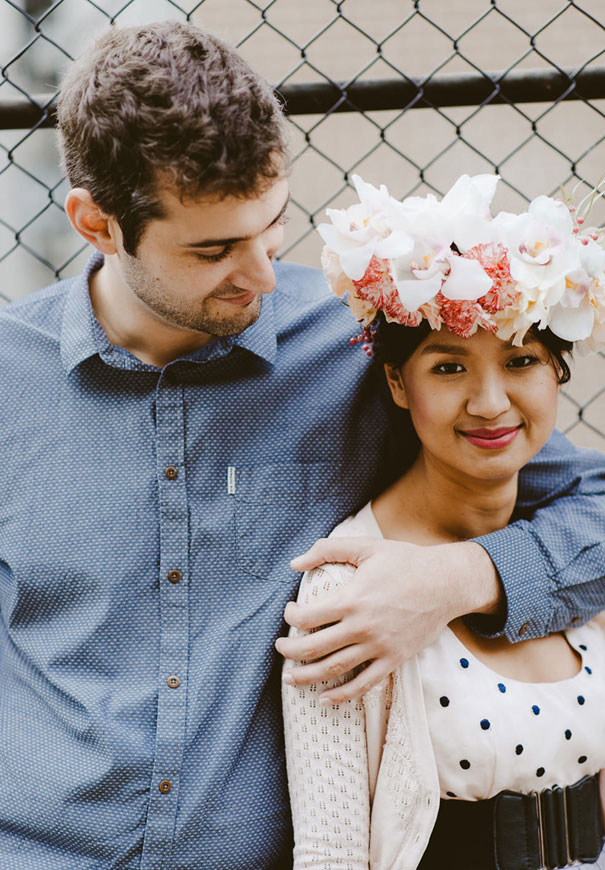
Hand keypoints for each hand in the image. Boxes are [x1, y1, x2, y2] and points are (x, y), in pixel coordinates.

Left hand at [276, 536, 500, 703]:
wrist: (447, 582)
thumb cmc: (405, 561)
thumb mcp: (365, 546)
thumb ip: (327, 549)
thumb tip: (294, 563)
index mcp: (351, 600)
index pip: (307, 618)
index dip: (291, 617)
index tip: (290, 612)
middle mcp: (362, 627)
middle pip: (313, 648)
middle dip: (289, 650)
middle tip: (280, 647)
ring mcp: (378, 646)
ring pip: (333, 669)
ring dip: (307, 676)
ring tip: (290, 678)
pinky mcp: (394, 659)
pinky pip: (364, 683)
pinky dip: (342, 694)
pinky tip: (325, 698)